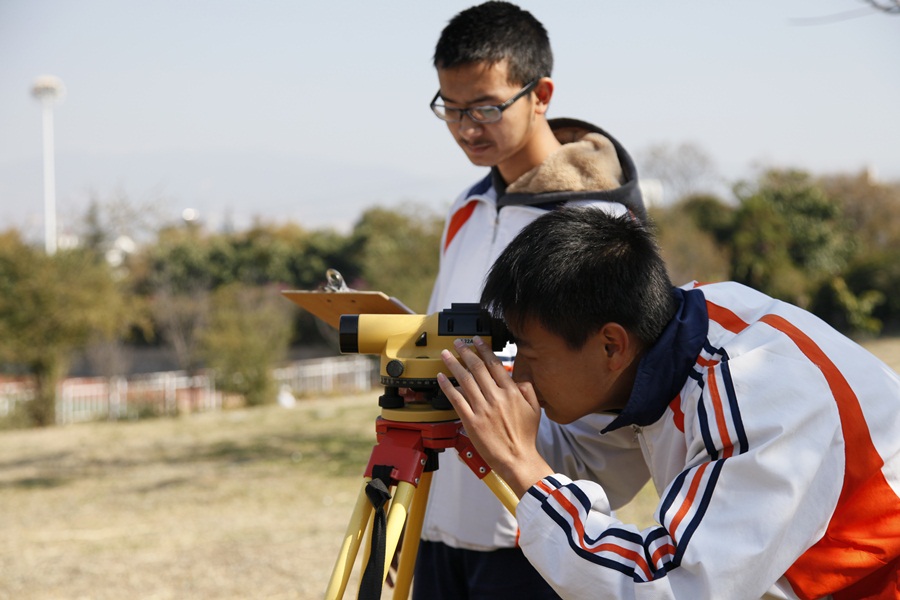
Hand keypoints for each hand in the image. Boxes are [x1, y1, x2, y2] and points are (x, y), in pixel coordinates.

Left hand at [437, 336, 552, 497]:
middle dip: (466, 352)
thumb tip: (518, 376)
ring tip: (446, 354)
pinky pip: (457, 400)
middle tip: (458, 343)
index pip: (495, 365)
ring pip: (465, 381)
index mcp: (511, 393)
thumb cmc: (525, 437)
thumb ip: (528, 389)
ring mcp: (482, 409)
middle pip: (477, 369)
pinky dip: (448, 387)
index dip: (484, 349)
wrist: (517, 459)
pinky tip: (442, 378)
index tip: (477, 340)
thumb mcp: (534, 409)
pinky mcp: (471, 422)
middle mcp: (496, 398)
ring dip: (454, 365)